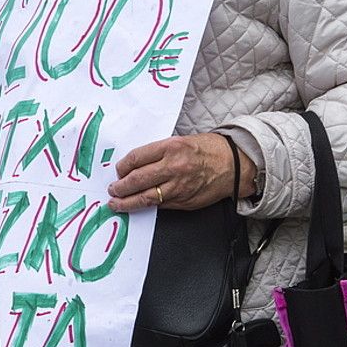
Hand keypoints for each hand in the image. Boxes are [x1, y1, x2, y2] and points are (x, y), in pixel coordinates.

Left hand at [107, 133, 256, 212]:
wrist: (234, 164)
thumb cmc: (207, 150)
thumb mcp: (180, 141)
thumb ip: (158, 153)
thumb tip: (134, 164)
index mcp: (170, 147)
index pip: (137, 158)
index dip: (123, 167)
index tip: (118, 171)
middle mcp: (174, 167)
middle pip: (137, 180)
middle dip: (120, 187)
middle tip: (112, 190)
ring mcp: (179, 187)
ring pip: (146, 197)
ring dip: (128, 202)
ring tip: (117, 203)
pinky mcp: (184, 201)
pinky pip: (161, 205)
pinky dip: (147, 206)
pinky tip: (138, 206)